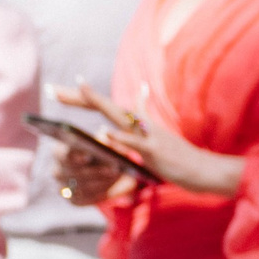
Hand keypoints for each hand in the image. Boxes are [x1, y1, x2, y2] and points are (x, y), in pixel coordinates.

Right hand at [51, 141, 124, 207]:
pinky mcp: (72, 200)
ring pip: (79, 186)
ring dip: (100, 181)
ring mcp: (63, 187)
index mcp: (60, 152)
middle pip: (71, 172)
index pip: (62, 154)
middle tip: (113, 169)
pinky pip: (83, 199)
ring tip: (116, 176)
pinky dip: (98, 194)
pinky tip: (111, 188)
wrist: (110, 172)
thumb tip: (102, 136)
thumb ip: (102, 140)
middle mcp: (57, 170)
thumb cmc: (105, 153)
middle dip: (93, 170)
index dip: (73, 155)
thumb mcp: (106, 144)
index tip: (88, 157)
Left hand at [55, 84, 242, 197]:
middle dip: (80, 96)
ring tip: (79, 91)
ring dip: (99, 103)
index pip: (106, 106)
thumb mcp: (158, 137)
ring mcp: (149, 137)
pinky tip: (104, 133)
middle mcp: (143, 125)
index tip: (58, 89)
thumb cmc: (180, 157)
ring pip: (120, 116)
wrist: (205, 170)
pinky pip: (135, 144)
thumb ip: (144, 117)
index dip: (83, 97)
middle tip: (53, 88)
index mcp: (140, 124)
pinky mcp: (156, 152)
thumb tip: (141, 93)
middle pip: (107, 105)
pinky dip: (120, 137)